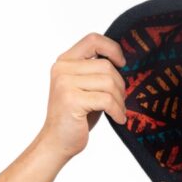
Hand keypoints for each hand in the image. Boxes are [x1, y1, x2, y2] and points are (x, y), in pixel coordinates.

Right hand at [39, 32, 126, 159]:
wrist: (57, 142)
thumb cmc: (76, 116)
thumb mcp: (86, 88)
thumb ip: (97, 72)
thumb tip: (123, 63)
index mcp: (65, 62)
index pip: (93, 40)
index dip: (112, 49)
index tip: (122, 63)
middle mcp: (62, 69)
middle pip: (106, 66)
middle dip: (120, 85)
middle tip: (120, 100)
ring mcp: (65, 83)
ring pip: (109, 83)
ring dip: (120, 100)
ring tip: (118, 111)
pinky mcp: (71, 99)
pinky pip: (107, 100)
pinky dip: (117, 111)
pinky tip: (119, 119)